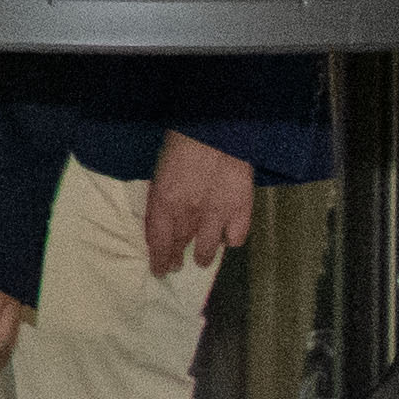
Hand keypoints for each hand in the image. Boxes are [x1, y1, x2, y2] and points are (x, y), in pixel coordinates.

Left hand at [145, 131, 257, 271]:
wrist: (217, 128)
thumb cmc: (184, 139)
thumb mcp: (161, 168)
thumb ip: (163, 196)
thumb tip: (165, 215)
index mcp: (163, 200)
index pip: (157, 240)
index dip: (158, 258)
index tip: (159, 270)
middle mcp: (188, 213)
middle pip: (179, 244)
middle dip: (175, 258)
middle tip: (175, 267)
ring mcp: (216, 213)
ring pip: (207, 248)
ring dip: (203, 256)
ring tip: (201, 260)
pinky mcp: (241, 209)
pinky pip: (235, 237)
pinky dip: (230, 240)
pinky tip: (227, 239)